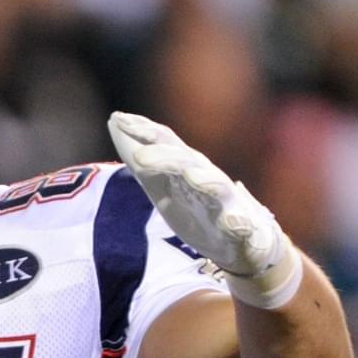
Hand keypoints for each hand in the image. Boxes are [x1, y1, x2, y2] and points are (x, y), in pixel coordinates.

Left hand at [107, 111, 300, 308]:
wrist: (238, 239)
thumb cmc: (194, 202)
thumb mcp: (160, 180)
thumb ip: (138, 155)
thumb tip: (114, 121)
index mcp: (185, 165)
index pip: (164, 142)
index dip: (143, 131)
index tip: (118, 119)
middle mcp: (206, 177)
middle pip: (185, 162)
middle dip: (165, 158)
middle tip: (139, 158)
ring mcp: (225, 202)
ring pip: (217, 188)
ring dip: (207, 181)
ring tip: (193, 178)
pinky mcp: (241, 228)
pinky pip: (242, 226)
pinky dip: (239, 224)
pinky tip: (235, 223)